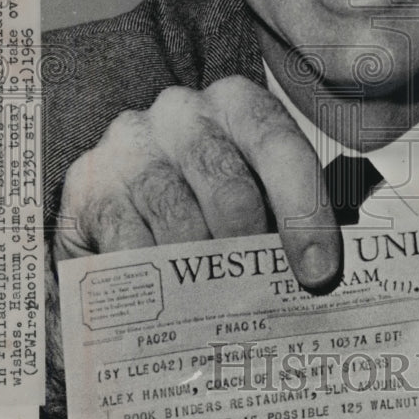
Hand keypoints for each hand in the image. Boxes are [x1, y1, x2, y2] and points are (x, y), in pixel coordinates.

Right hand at [44, 76, 340, 418]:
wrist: (122, 184)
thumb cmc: (205, 190)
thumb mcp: (252, 182)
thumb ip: (286, 213)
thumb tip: (328, 280)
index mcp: (235, 103)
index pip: (278, 144)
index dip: (304, 210)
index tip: (320, 272)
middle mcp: (181, 112)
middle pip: (229, 187)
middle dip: (252, 252)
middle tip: (265, 304)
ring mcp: (131, 145)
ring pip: (178, 221)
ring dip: (202, 275)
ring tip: (220, 315)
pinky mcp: (90, 185)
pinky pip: (127, 243)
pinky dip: (153, 281)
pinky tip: (168, 311)